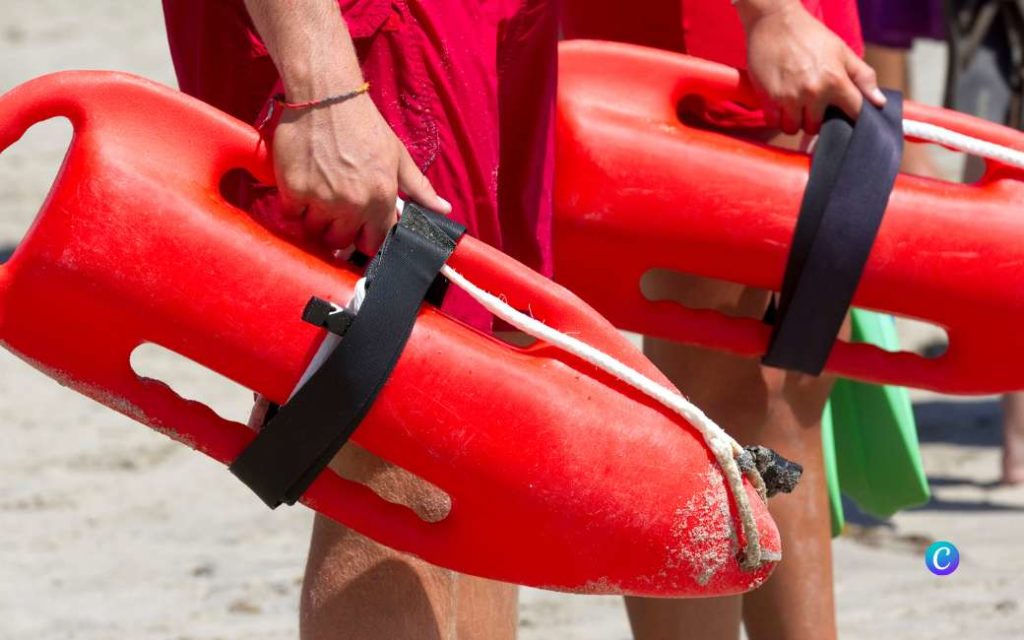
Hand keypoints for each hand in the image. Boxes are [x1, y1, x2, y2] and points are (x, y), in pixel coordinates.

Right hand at [271, 94, 450, 254]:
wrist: (327, 97)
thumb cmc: (366, 125)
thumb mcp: (399, 156)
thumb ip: (420, 189)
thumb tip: (444, 209)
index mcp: (380, 198)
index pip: (374, 244)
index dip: (366, 238)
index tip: (360, 229)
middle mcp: (352, 204)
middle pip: (341, 242)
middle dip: (339, 231)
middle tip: (336, 210)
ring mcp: (321, 199)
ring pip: (315, 232)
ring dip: (315, 221)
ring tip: (318, 198)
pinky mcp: (294, 190)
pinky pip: (291, 216)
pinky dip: (294, 208)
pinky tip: (301, 189)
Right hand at [738, 0, 885, 133]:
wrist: (776, 21)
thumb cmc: (810, 35)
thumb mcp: (842, 51)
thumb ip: (863, 77)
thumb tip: (878, 101)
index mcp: (835, 81)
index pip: (853, 112)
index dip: (851, 115)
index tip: (845, 113)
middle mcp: (813, 93)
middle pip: (815, 127)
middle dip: (813, 119)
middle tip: (810, 104)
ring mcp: (789, 97)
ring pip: (792, 128)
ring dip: (794, 120)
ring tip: (793, 105)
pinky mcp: (768, 98)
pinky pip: (774, 122)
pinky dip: (777, 117)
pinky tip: (779, 102)